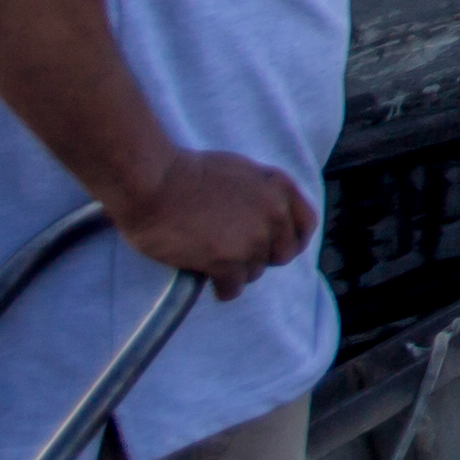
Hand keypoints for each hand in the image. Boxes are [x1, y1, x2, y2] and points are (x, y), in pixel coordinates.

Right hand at [113, 148, 315, 298]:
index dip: (292, 240)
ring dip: (237, 271)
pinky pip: (233, 287)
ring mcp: (252, 238)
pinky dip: (223, 288)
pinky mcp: (226, 261)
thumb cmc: (187, 173)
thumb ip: (262, 192)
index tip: (276, 248)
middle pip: (281, 254)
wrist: (153, 183)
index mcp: (280, 187)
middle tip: (237, 255)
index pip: (306, 224)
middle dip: (260, 257)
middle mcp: (274, 213)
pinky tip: (210, 281)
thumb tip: (268, 214)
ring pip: (254, 272)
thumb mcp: (240, 171)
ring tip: (215, 261)